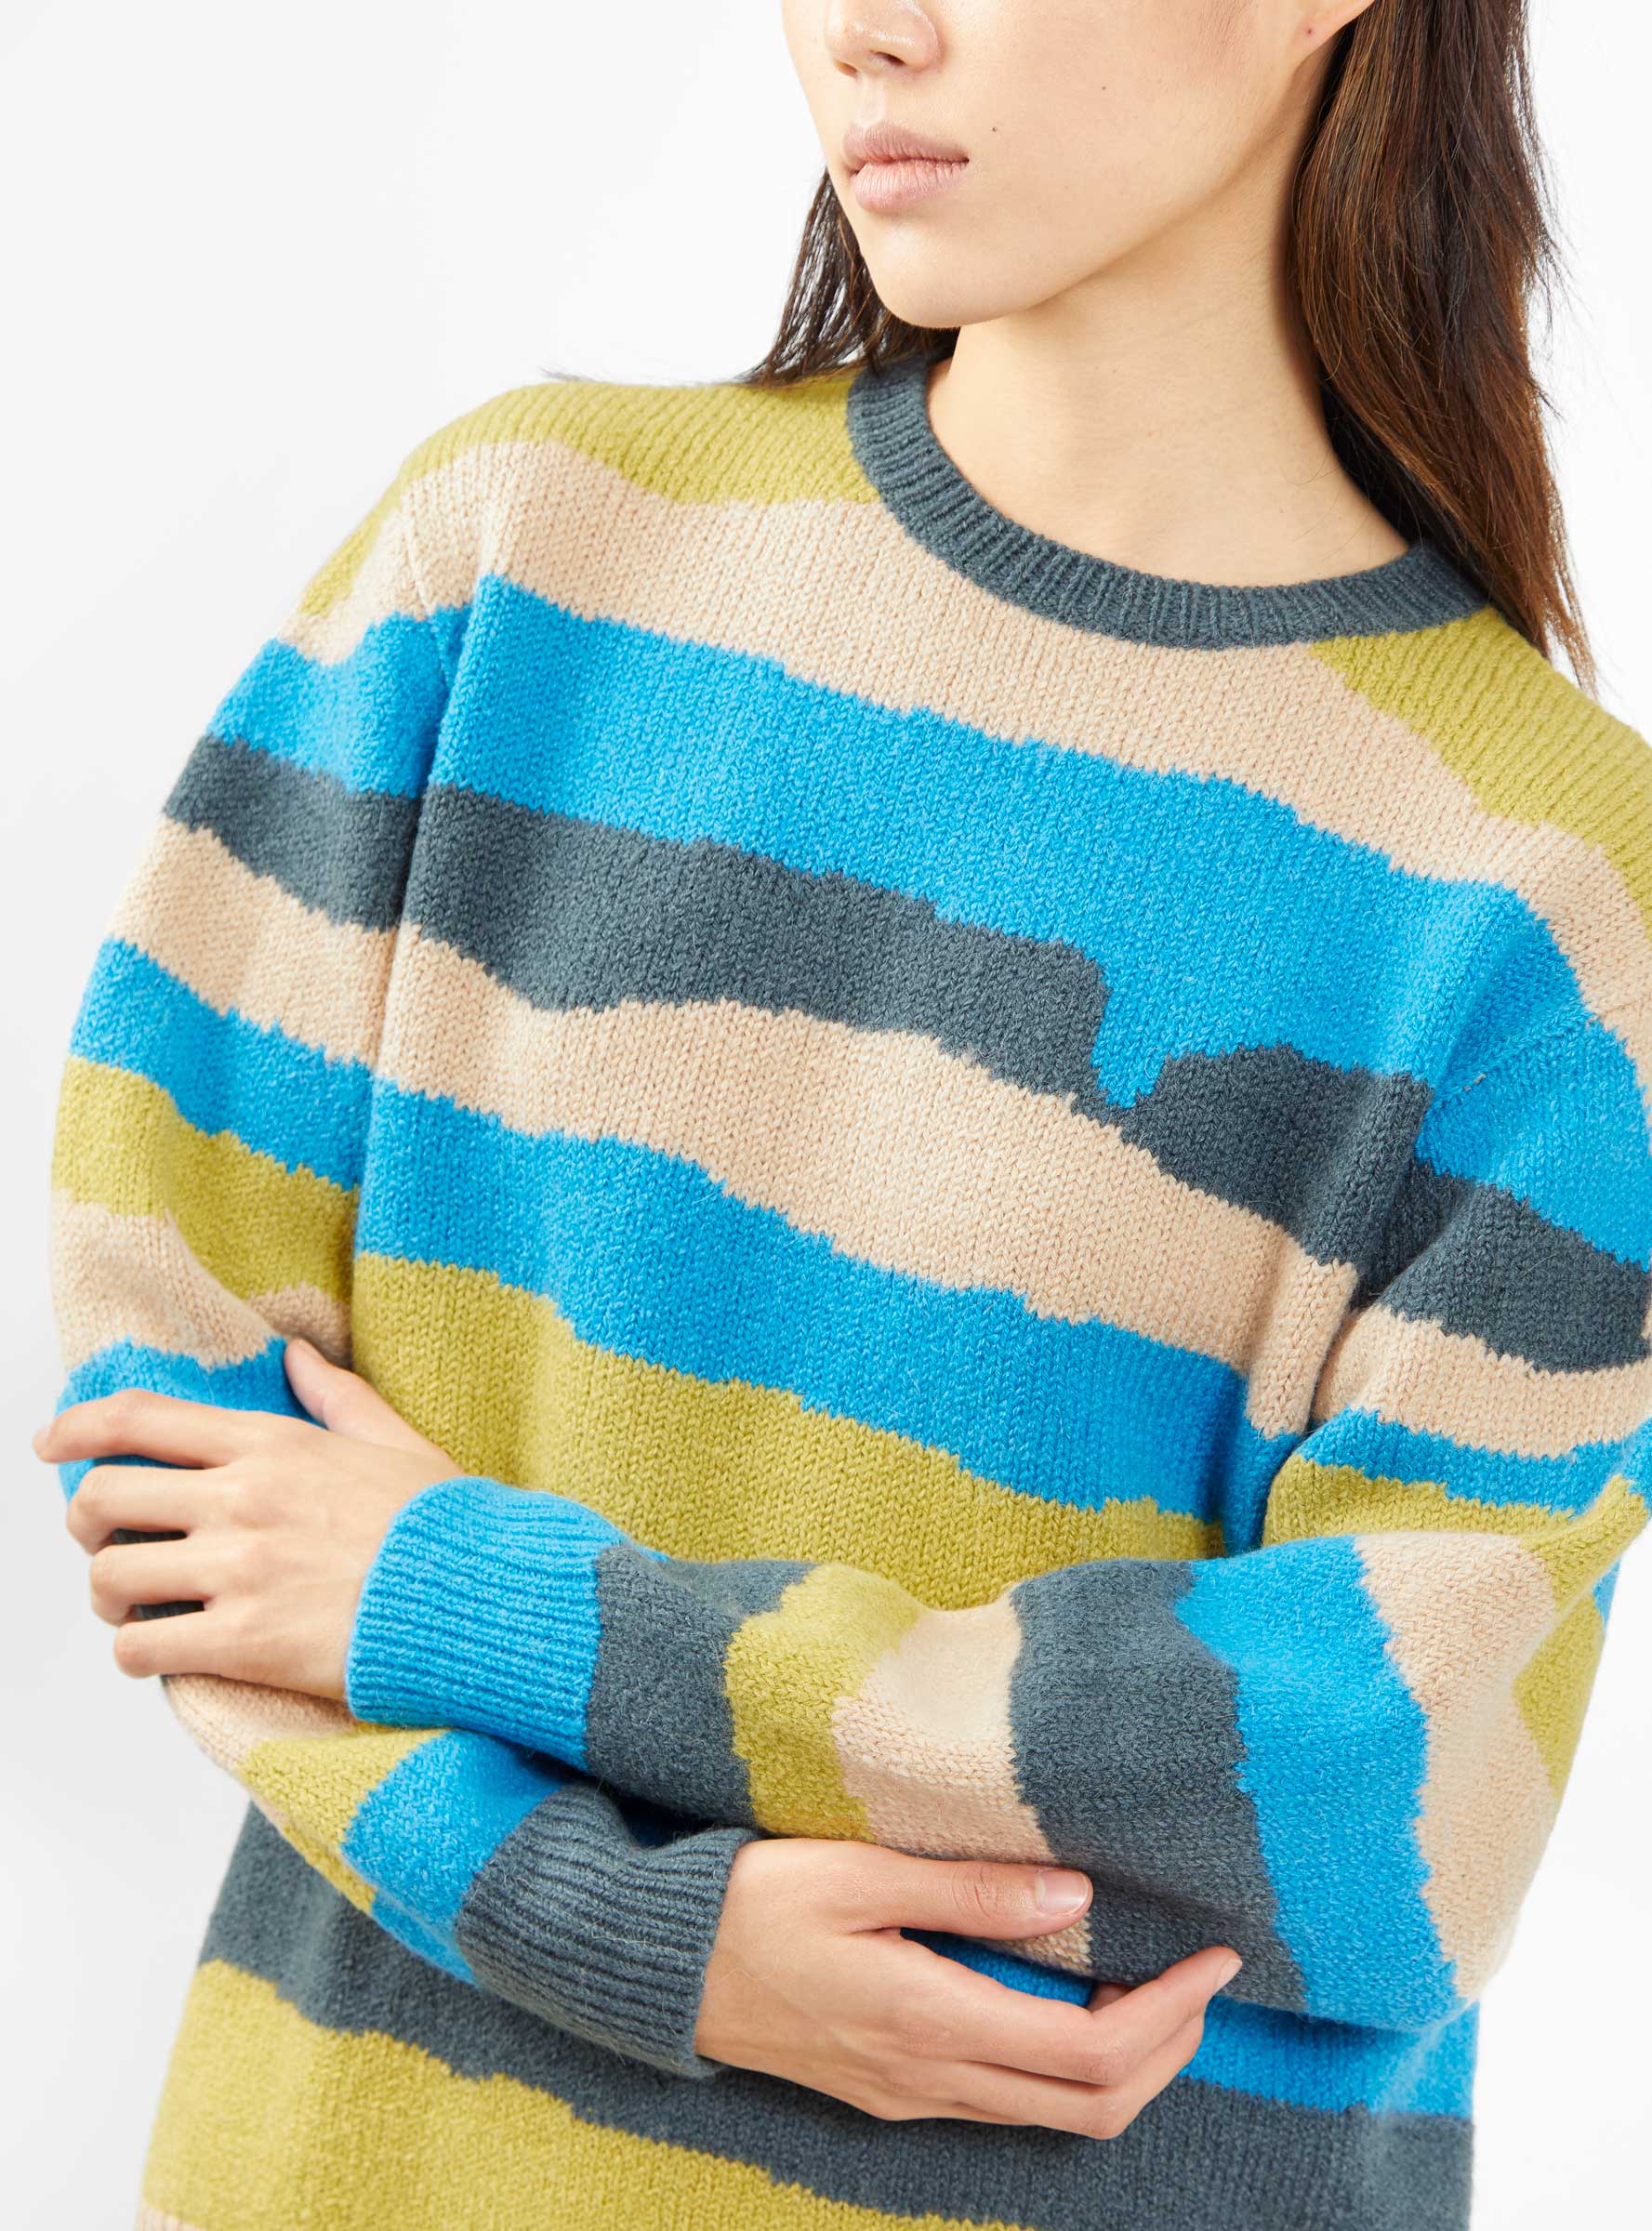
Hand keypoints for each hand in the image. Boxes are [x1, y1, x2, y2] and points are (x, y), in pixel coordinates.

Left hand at [35, 1339, 460, 1698]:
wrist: (484, 1599)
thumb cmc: (448, 1526)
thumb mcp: (396, 1441)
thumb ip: (337, 1396)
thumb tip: (295, 1354)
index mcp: (274, 1443)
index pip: (142, 1419)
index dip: (77, 1427)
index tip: (50, 1443)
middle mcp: (243, 1499)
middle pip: (104, 1496)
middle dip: (85, 1522)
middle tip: (104, 1542)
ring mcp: (240, 1570)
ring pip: (110, 1577)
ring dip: (109, 1597)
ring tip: (136, 1608)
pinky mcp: (243, 1641)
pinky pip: (142, 1650)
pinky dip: (136, 1655)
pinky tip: (163, 1652)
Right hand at [695, 1838, 1239, 2135]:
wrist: (661, 1969)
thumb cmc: (750, 1904)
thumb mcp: (856, 1872)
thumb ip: (969, 1888)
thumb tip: (1077, 1898)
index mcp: (929, 2020)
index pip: (1091, 2053)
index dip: (1169, 2014)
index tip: (1213, 1959)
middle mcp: (932, 2080)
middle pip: (1092, 2107)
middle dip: (1170, 2050)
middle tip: (1203, 1981)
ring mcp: (913, 2098)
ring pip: (1056, 2115)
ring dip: (1126, 2066)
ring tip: (1157, 1988)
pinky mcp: (895, 2094)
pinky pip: (1010, 2103)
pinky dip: (1069, 2068)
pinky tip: (1074, 2006)